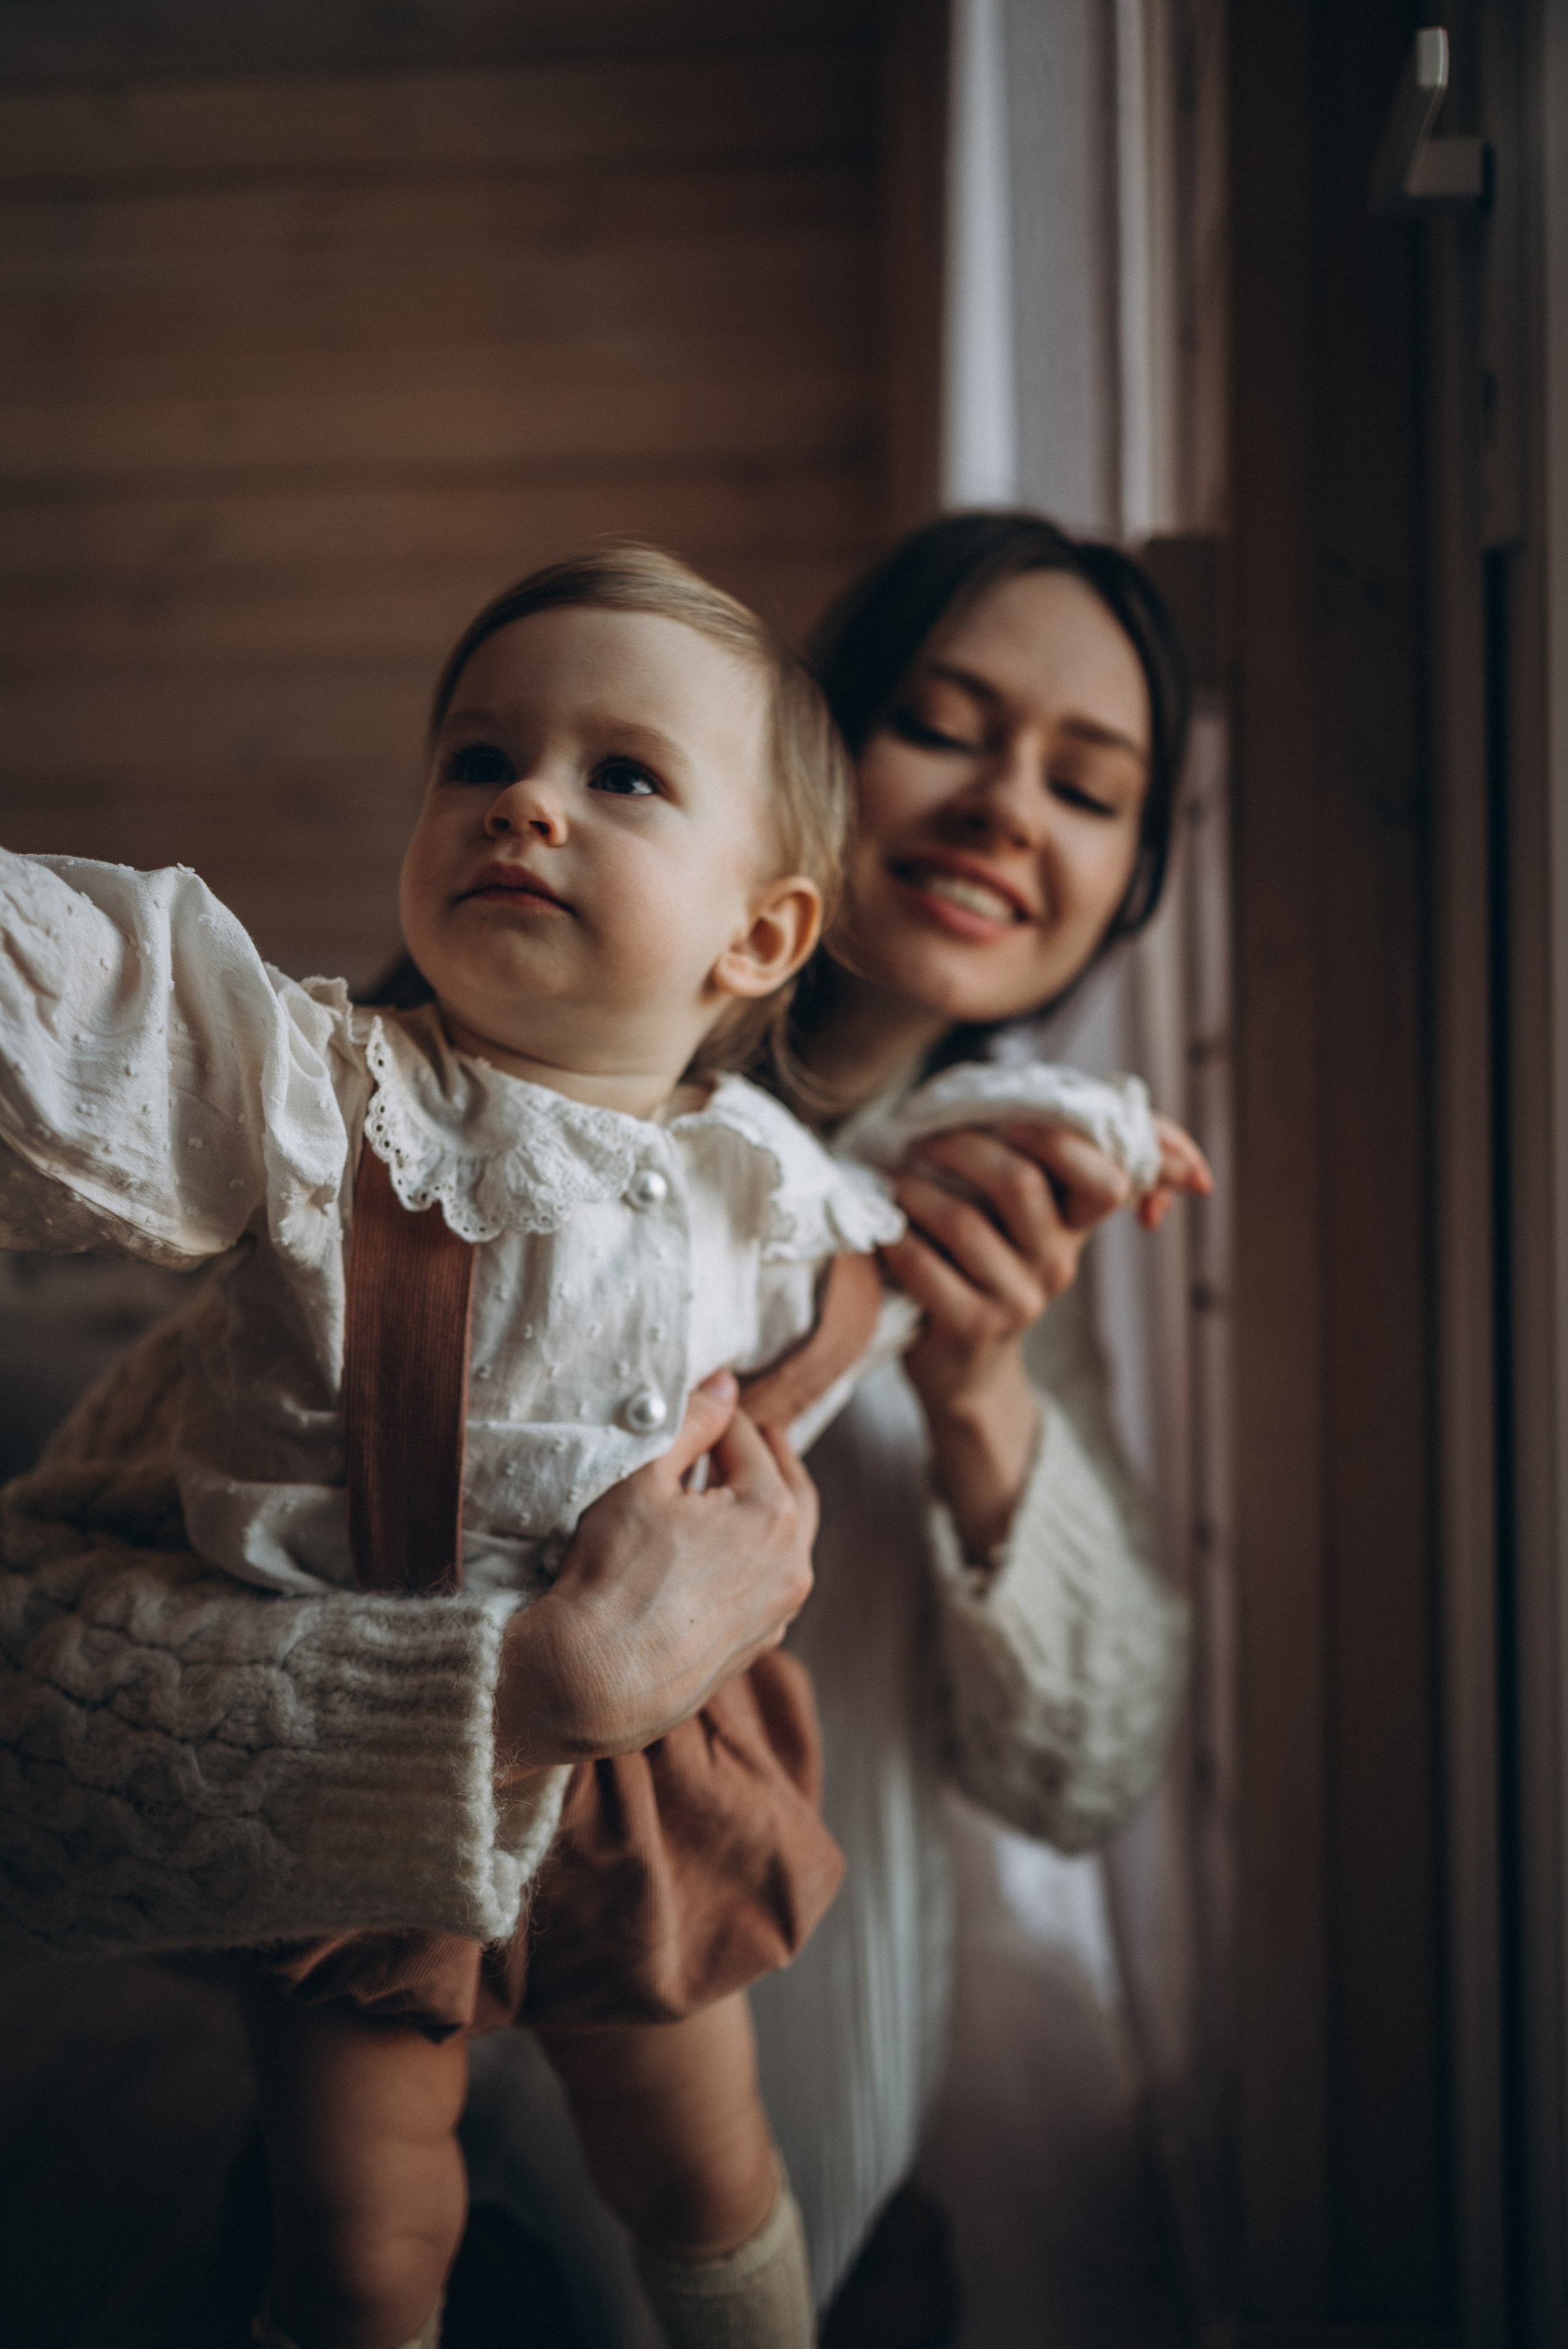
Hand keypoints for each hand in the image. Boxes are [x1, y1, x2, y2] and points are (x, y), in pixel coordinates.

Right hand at [493, 1371, 817, 1771]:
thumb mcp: (643, 1478)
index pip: (749, 1443)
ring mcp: (778, 1612)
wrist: (596, 1681)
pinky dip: (760, 1557)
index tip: (708, 1403)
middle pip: (792, 1490)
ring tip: (746, 1487)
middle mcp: (792, 1564)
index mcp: (774, 1513)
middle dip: (773, 1458)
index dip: (722, 1418)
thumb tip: (725, 1384)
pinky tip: (732, 1553)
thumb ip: (692, 1422)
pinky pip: (770, 1586)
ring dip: (772, 1508)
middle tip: (763, 1433)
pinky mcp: (756, 1645)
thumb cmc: (614, 1575)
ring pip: (788, 1542)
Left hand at [881, 1113, 1211, 1558]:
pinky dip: (897, 1239)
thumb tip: (1056, 1119)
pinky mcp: (974, 1326)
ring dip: (916, 1193)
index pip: (1106, 1179)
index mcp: (1074, 1226)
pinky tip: (886, 1231)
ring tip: (895, 1185)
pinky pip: (924, 1265)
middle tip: (925, 1144)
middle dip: (962, 1148)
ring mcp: (1019, 1299)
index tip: (1012, 1124)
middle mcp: (1057, 1261)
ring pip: (965, 1221)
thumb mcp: (1022, 1223)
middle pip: (1021, 1182)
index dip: (1062, 1143)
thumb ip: (1038, 1168)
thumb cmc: (986, 1269)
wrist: (968, 1367)